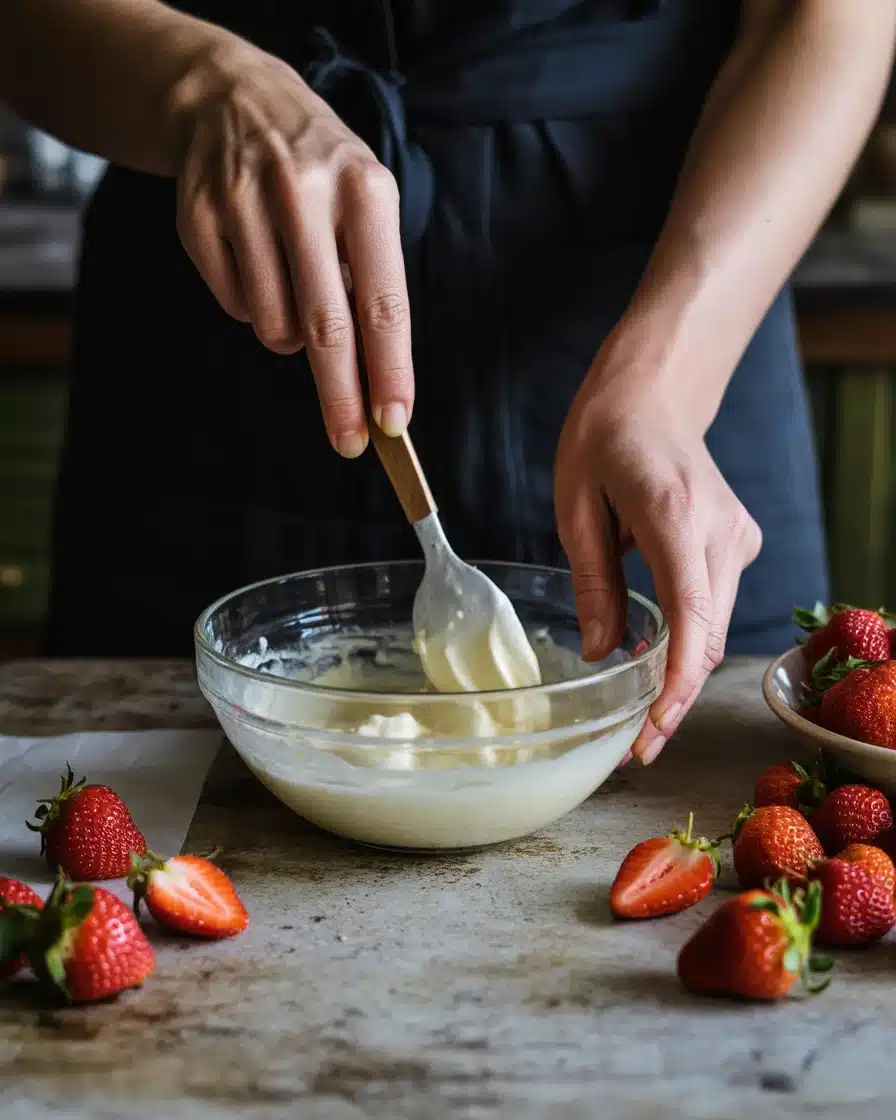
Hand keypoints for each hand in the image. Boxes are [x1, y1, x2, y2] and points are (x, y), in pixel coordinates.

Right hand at [173, 40, 412, 455]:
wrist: (233, 98)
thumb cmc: (321, 171)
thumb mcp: (365, 202)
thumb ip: (372, 280)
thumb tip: (373, 380)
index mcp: (364, 190)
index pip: (383, 302)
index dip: (389, 369)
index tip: (393, 421)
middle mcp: (305, 193)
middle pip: (326, 327)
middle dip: (340, 395)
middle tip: (349, 441)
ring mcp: (245, 203)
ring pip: (274, 324)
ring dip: (291, 338)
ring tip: (296, 291)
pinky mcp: (199, 218)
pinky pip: (234, 306)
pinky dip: (252, 309)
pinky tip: (258, 266)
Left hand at [554, 369, 761, 764]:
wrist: (654, 398)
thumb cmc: (604, 442)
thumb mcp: (576, 508)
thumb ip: (594, 583)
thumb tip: (603, 654)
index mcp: (673, 514)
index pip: (691, 617)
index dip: (676, 684)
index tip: (653, 731)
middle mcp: (719, 530)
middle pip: (708, 636)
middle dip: (674, 698)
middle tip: (635, 747)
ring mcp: (736, 536)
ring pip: (716, 628)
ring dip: (682, 675)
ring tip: (641, 719)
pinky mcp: (737, 543)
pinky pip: (715, 607)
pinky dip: (689, 641)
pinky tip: (657, 664)